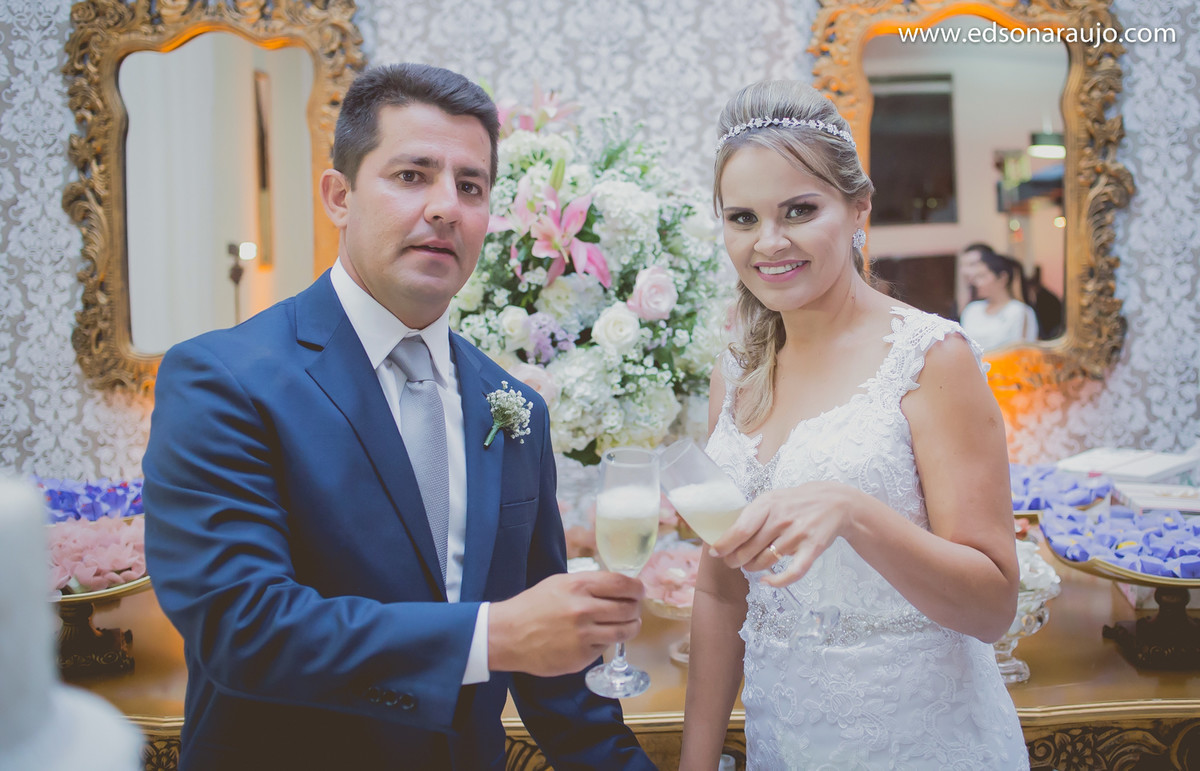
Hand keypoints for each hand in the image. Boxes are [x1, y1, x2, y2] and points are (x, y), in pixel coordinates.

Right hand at [488, 571, 644, 676]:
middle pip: (628, 608)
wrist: (508, 635)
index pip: (623, 584)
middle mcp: (584, 609)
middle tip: (633, 609)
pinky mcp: (581, 657)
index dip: (637, 588)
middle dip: (635, 608)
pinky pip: (605, 648)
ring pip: (624, 631)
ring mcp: (584, 635)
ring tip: (628, 625)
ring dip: (631, 627)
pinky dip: (606, 642)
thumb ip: (589, 584)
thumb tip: (618, 586)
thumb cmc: (533, 606)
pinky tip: (598, 638)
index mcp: (579, 586)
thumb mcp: (560, 584)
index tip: (639, 591)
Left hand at [710, 481, 864, 586]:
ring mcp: (797, 535)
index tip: (716, 552)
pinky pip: (792, 573)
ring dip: (753, 568)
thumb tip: (726, 536)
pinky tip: (767, 581)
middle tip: (734, 562)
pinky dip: (777, 581)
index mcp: (767, 505)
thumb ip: (751, 515)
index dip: (724, 545)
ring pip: (765, 562)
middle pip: (749, 550)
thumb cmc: (796, 502)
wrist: (834, 502)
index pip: (739, 530)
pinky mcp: (812, 549)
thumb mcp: (771, 499)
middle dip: (736, 560)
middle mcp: (781, 519)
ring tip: (751, 565)